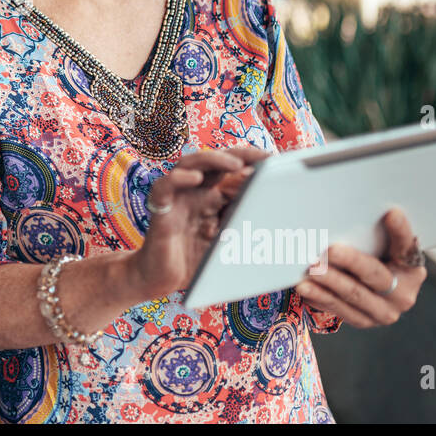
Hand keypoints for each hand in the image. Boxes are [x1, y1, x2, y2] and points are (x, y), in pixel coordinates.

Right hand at [128, 144, 269, 297]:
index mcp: (211, 198)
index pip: (231, 172)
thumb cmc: (193, 262)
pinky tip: (195, 178)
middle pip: (214, 161)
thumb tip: (270, 214)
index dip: (251, 164)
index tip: (275, 163)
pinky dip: (179, 178)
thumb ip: (240, 226)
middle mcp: (194, 192)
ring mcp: (177, 198)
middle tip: (263, 156)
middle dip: (240, 155)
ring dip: (213, 160)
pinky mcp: (160, 209)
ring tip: (236, 164)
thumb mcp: (226, 243)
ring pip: (189, 164)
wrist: (161, 280)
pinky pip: (164, 186)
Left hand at [294, 207, 426, 327]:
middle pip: (374, 274)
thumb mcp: (384, 246)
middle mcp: (404, 294)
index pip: (406, 246)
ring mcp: (384, 312)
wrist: (378, 292)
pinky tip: (306, 289)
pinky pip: (340, 311)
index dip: (399, 230)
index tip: (391, 213)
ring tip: (308, 273)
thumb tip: (363, 209)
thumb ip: (376, 233)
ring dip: (328, 284)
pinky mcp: (364, 321)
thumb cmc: (377, 258)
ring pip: (353, 296)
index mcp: (412, 269)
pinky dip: (320, 298)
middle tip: (328, 252)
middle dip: (350, 262)